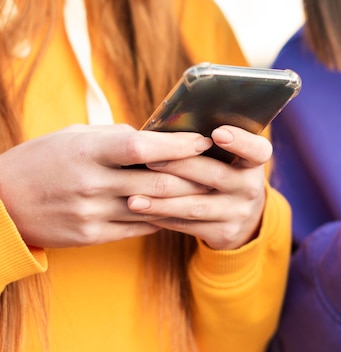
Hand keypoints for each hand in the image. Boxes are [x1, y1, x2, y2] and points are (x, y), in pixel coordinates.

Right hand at [0, 124, 212, 247]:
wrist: (2, 204)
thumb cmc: (41, 161)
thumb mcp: (71, 137)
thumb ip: (113, 136)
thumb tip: (151, 136)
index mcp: (87, 152)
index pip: (143, 147)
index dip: (177, 145)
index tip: (203, 141)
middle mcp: (91, 183)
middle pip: (157, 183)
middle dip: (194, 176)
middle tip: (218, 169)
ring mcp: (92, 213)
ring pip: (153, 209)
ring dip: (185, 200)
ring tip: (208, 191)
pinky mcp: (92, 235)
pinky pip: (139, 228)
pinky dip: (163, 218)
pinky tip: (180, 210)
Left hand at [127, 126, 271, 249]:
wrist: (242, 218)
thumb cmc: (223, 174)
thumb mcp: (229, 159)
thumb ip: (207, 145)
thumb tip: (164, 131)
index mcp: (253, 163)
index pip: (257, 150)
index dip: (241, 141)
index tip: (218, 132)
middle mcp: (251, 188)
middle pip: (215, 174)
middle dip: (180, 166)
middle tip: (149, 160)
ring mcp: (238, 212)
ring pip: (196, 205)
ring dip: (162, 201)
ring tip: (133, 197)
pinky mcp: (223, 233)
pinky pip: (188, 225)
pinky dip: (162, 218)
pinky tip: (142, 212)